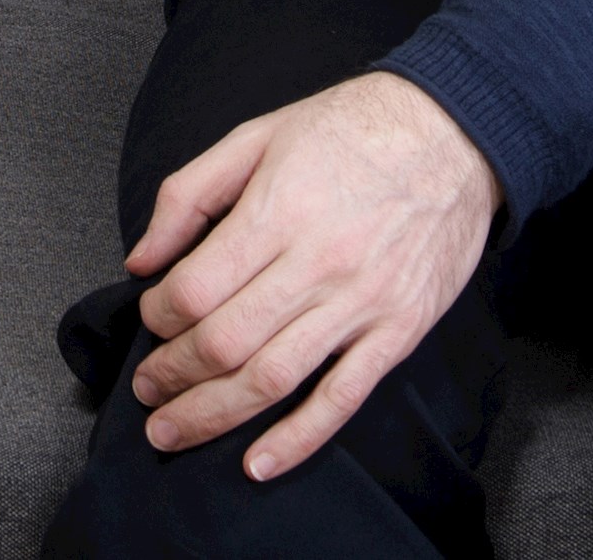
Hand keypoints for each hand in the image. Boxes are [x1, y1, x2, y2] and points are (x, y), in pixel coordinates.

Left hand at [119, 72, 501, 479]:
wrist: (450, 133)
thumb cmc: (346, 129)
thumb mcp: (254, 136)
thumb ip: (187, 195)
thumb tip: (141, 260)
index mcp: (276, 212)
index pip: (195, 290)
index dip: (157, 316)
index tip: (149, 319)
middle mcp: (317, 264)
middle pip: (225, 342)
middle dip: (172, 375)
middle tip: (146, 390)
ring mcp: (361, 304)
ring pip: (273, 379)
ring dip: (214, 414)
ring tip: (173, 430)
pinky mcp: (398, 331)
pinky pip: (342, 398)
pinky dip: (297, 439)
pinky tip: (258, 463)